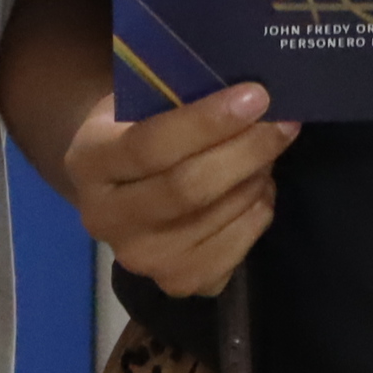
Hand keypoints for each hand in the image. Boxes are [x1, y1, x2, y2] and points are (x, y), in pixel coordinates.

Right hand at [60, 82, 298, 296]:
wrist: (118, 180)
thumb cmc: (138, 124)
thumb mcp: (141, 98)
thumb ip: (180, 94)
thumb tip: (249, 89)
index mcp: (89, 161)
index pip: (150, 146)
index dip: (207, 122)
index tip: (257, 96)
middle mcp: (104, 219)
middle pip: (187, 190)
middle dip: (246, 151)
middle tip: (284, 122)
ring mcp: (139, 259)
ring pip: (217, 219)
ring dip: (256, 178)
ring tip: (269, 149)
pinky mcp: (175, 283)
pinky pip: (234, 251)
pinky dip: (257, 214)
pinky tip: (257, 188)